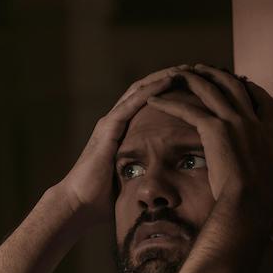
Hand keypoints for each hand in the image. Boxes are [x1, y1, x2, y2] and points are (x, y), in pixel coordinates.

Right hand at [57, 64, 193, 224]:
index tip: (191, 86)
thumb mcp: (133, 181)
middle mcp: (115, 122)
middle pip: (145, 90)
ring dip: (163, 77)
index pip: (148, 104)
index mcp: (122, 132)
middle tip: (193, 69)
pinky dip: (152, 89)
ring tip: (185, 68)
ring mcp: (110, 122)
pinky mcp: (108, 128)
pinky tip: (169, 80)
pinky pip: (133, 102)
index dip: (169, 93)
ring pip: (140, 90)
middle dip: (169, 78)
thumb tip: (171, 185)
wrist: (80, 204)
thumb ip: (147, 173)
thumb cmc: (104, 199)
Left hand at [144, 65, 272, 215]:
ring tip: (177, 74)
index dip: (253, 89)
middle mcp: (251, 121)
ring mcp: (233, 122)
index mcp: (268, 133)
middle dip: (217, 74)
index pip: (264, 101)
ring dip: (192, 79)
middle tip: (202, 69)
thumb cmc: (265, 197)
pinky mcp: (214, 130)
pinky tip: (155, 101)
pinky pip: (189, 110)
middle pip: (234, 86)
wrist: (249, 202)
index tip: (243, 81)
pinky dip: (170, 103)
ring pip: (210, 90)